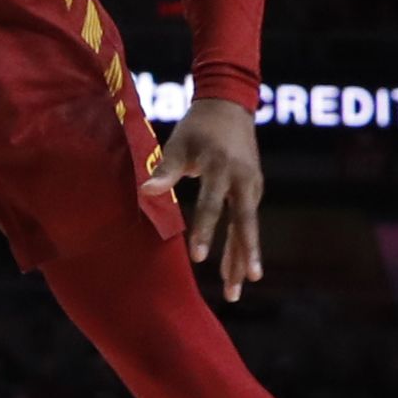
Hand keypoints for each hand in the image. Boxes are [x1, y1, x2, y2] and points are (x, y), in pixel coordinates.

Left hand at [149, 97, 264, 298]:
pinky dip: (241, 247)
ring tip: (236, 292)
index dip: (206, 231)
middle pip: (244, 224)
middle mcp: (244, 180)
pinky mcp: (253, 191)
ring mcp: (252, 186)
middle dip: (240, 257)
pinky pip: (247, 223)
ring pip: (248, 229)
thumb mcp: (179, 143)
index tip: (199, 258)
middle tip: (237, 288)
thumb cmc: (198, 126)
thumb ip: (165, 170)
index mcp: (222, 167)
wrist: (230, 105)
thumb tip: (145, 192)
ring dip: (243, 260)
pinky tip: (236, 271)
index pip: (213, 204)